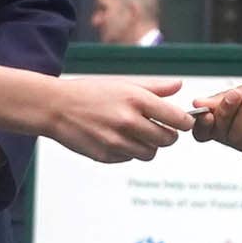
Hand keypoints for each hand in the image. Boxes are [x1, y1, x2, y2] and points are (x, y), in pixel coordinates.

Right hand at [40, 75, 188, 162]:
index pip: (177, 119)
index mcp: (137, 99)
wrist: (56, 107)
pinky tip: (117, 138)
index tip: (183, 122)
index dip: (185, 122)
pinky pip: (130, 158)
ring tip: (138, 134)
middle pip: (168, 140)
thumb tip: (179, 86)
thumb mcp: (123, 84)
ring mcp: (117, 141)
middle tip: (160, 128)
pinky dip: (129, 151)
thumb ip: (154, 87)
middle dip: (168, 135)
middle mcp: (129, 121)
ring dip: (149, 146)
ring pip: (151, 153)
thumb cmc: (91, 92)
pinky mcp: (106, 156)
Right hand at [192, 79, 241, 158]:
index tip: (202, 110)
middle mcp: (240, 140)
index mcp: (230, 126)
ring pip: (235, 134)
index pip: (204, 133)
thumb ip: (223, 100)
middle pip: (218, 132)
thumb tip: (198, 104)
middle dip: (224, 111)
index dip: (200, 124)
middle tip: (234, 94)